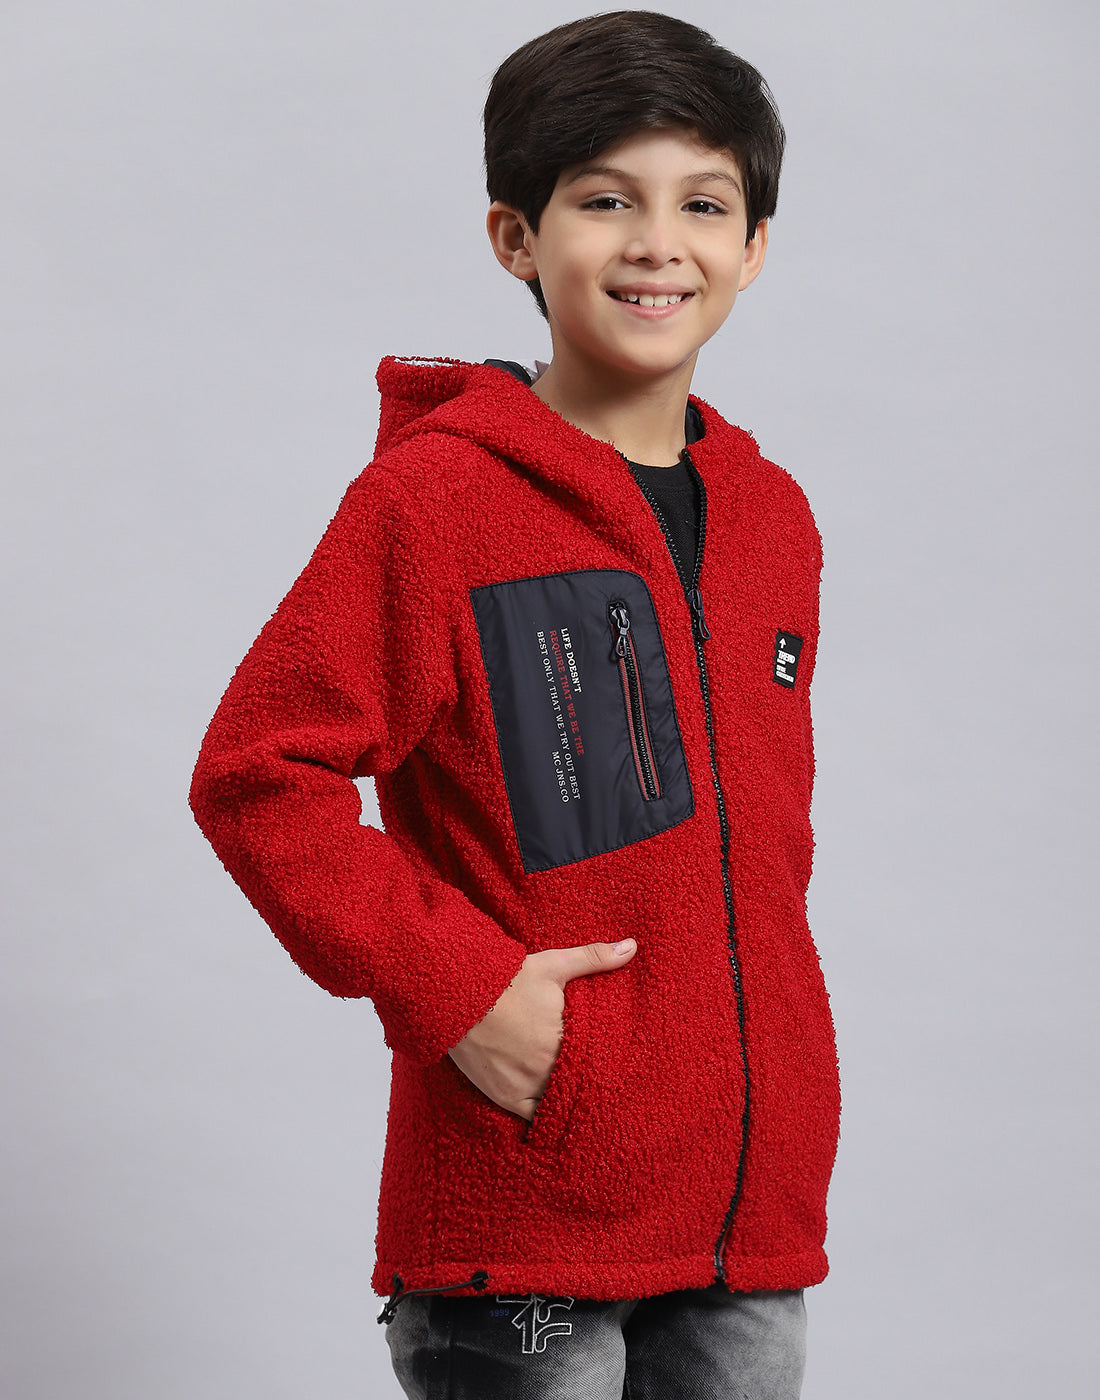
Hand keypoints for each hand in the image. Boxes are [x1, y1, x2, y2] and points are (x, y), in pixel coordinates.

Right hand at [447, 939, 636, 1120]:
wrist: (458, 994)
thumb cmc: (507, 979)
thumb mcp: (553, 965)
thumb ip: (594, 958)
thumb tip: (631, 947)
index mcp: (565, 1042)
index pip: (598, 1063)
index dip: (605, 1063)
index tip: (614, 1065)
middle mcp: (547, 1070)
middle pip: (578, 1084)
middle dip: (587, 1081)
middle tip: (601, 1083)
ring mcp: (524, 1086)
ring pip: (558, 1103)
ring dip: (567, 1098)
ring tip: (580, 1096)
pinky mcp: (504, 1096)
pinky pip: (532, 1116)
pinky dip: (544, 1115)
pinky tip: (554, 1112)